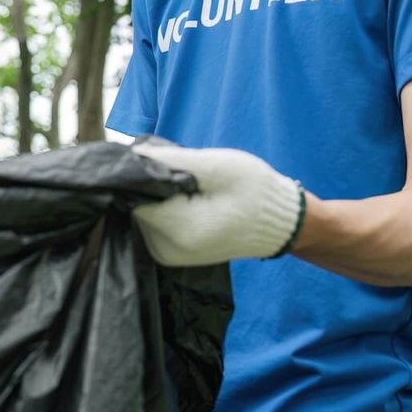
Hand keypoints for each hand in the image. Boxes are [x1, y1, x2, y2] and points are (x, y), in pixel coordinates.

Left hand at [129, 143, 304, 264]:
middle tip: (187, 175)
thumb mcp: (217, 166)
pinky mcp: (168, 254)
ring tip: (191, 189)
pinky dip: (164, 209)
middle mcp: (166, 250)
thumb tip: (132, 155)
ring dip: (160, 196)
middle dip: (154, 185)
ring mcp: (166, 256)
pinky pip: (153, 224)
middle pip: (138, 205)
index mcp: (178, 231)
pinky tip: (188, 201)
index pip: (136, 195)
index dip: (146, 174)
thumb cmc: (254, 191)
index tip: (170, 163)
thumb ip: (172, 161)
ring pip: (143, 213)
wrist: (278, 224)